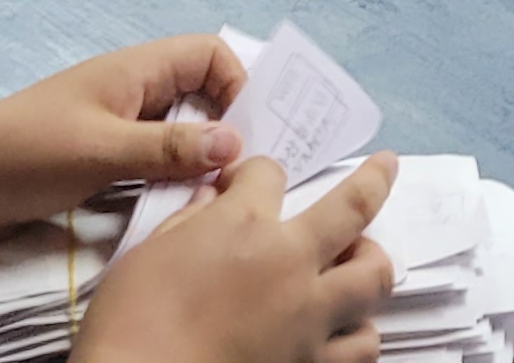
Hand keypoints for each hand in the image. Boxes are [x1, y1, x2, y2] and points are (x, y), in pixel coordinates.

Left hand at [0, 36, 246, 272]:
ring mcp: (115, 126)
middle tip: (248, 171)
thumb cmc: (24, 154)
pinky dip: (171, 178)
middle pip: (201, 92)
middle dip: (229, 124)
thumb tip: (238, 145)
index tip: (247, 136)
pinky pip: (153, 160)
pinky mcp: (100, 160)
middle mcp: (132, 91)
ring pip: (179, 131)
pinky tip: (176, 208)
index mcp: (135, 70)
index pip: (210, 54)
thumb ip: (169, 149)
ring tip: (218, 196)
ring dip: (199, 157)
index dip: (238, 85)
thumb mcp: (102, 151)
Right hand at [77, 152, 396, 362]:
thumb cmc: (129, 326)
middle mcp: (290, 265)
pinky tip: (343, 332)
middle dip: (373, 180)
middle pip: (355, 209)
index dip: (259, 173)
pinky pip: (358, 349)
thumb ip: (187, 224)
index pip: (269, 175)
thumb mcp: (145, 256)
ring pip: (374, 282)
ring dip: (368, 271)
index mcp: (243, 227)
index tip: (249, 181)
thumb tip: (209, 202)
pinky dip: (356, 335)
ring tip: (356, 270)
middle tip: (383, 169)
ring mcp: (308, 321)